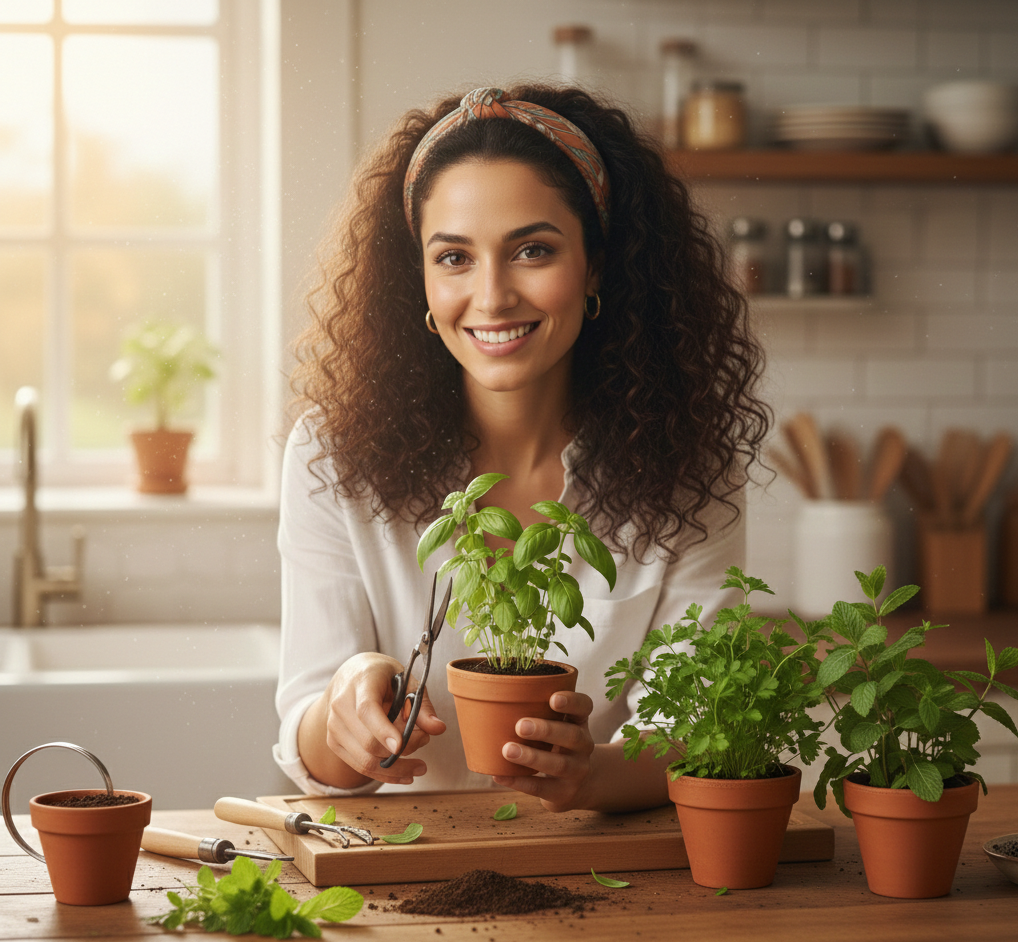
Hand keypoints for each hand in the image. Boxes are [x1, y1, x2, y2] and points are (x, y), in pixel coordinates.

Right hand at [308, 652, 445, 786]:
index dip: (383, 730)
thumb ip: (421, 705)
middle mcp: (341, 704)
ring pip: (364, 760)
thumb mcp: (407, 681)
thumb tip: (438, 728)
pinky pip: (360, 766)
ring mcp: (334, 725)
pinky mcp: (334, 742)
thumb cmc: (383, 677)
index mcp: (361, 682)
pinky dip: (384, 775)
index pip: (367, 710)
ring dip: (396, 769)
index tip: (400, 746)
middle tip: (425, 742)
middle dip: (402, 750)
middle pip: (368, 741)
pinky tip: (404, 774)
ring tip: (420, 767)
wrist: (351, 676)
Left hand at [491, 690, 594, 811]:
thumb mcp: (557, 726)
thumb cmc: (556, 745)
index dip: (572, 701)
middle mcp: (584, 745)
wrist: (579, 785)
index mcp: (579, 722)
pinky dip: (519, 782)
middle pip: (572, 735)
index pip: (584, 706)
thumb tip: (490, 697)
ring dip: (532, 757)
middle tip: (520, 726)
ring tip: (508, 750)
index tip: (553, 698)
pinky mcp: (564, 793)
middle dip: (546, 730)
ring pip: (559, 764)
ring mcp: (577, 771)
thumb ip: (537, 712)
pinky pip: (542, 787)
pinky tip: (500, 775)